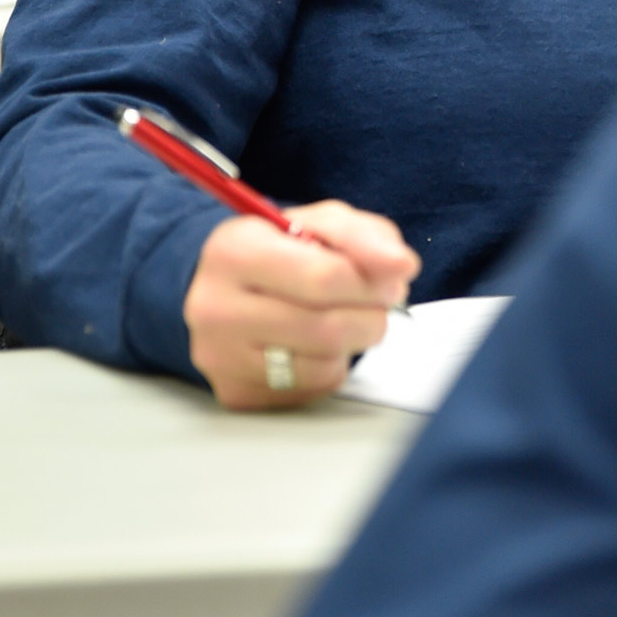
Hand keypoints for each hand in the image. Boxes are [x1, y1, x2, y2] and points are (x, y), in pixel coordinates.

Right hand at [184, 201, 421, 410]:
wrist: (224, 287)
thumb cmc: (279, 250)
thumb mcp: (319, 223)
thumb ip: (364, 236)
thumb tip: (401, 265)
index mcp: (234, 252)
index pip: (323, 278)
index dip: (372, 282)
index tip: (394, 278)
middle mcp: (216, 308)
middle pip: (326, 328)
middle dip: (371, 315)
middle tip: (380, 302)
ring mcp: (221, 357)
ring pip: (323, 363)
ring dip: (353, 341)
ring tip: (345, 316)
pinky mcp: (236, 393)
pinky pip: (311, 388)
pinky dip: (330, 365)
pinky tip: (316, 342)